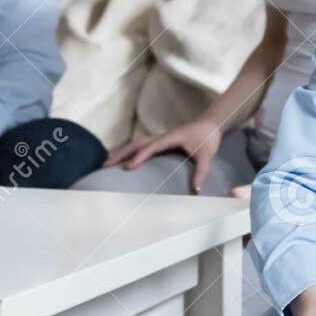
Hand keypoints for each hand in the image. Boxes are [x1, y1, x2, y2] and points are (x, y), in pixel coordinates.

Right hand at [105, 118, 222, 190]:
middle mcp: (161, 136)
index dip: (139, 157)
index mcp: (171, 138)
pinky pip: (139, 145)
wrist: (210, 124)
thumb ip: (202, 172)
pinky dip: (127, 150)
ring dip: (121, 151)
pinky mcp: (159, 141)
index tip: (127, 168)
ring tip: (105, 162)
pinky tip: (119, 157)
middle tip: (106, 166)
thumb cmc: (208, 139)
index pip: (151, 147)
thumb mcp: (207, 155)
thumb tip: (196, 191)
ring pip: (135, 143)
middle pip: (137, 143)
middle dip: (121, 153)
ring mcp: (159, 137)